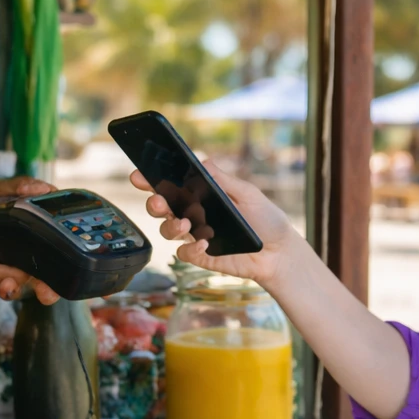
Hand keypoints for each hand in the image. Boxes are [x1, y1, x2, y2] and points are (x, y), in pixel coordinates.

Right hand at [128, 159, 301, 287]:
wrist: (279, 252)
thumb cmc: (265, 220)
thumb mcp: (248, 194)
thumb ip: (224, 181)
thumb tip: (203, 162)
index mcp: (200, 195)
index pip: (171, 185)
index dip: (151, 180)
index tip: (139, 175)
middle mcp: (193, 214)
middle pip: (161, 208)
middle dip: (154, 203)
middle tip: (159, 201)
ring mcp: (195, 236)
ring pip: (167, 230)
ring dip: (171, 226)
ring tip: (186, 224)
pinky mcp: (202, 256)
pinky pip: (184, 253)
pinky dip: (190, 248)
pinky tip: (204, 243)